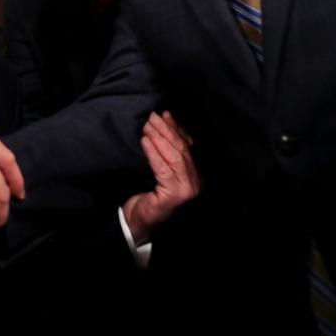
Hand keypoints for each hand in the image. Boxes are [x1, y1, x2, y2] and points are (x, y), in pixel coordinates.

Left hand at [122, 111, 199, 244]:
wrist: (139, 222)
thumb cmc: (147, 195)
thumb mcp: (158, 169)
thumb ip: (164, 151)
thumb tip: (164, 121)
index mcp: (194, 175)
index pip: (187, 146)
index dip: (176, 128)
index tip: (165, 114)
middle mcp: (195, 182)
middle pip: (182, 150)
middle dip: (167, 130)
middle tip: (152, 116)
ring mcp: (187, 190)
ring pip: (174, 157)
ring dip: (159, 138)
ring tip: (147, 126)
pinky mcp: (174, 195)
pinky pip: (162, 169)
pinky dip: (153, 153)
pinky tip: (144, 141)